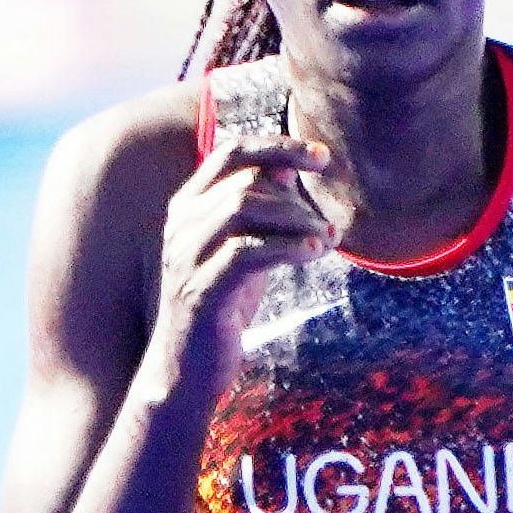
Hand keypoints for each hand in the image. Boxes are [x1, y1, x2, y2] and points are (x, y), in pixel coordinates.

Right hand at [157, 133, 334, 390]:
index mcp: (189, 205)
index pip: (231, 154)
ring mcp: (186, 256)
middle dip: (297, 200)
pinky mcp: (200, 289)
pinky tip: (313, 253)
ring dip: (297, 220)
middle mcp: (182, 224)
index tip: (323, 157)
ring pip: (243, 208)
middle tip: (330, 227)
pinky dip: (286, 247)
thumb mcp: (245, 246)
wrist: (188, 366)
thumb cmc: (222, 301)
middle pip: (245, 182)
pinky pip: (244, 252)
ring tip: (327, 240)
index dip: (278, 146)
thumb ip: (262, 208)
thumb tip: (288, 166)